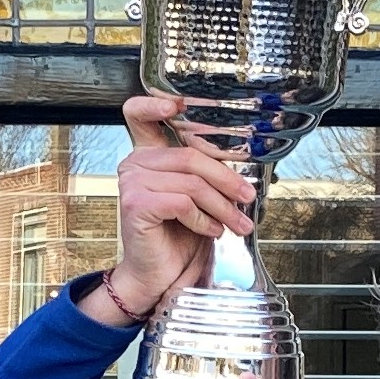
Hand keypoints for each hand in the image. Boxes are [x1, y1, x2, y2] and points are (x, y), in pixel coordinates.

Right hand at [78, 95, 257, 327]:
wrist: (157, 275)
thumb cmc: (176, 237)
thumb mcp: (195, 198)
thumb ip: (204, 174)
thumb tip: (240, 166)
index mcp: (147, 155)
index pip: (138, 114)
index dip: (155, 103)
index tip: (178, 104)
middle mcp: (134, 164)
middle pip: (190, 157)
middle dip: (227, 180)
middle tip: (247, 197)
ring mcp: (132, 183)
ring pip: (192, 183)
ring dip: (223, 207)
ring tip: (237, 223)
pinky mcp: (136, 204)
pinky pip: (183, 203)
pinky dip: (204, 220)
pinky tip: (212, 232)